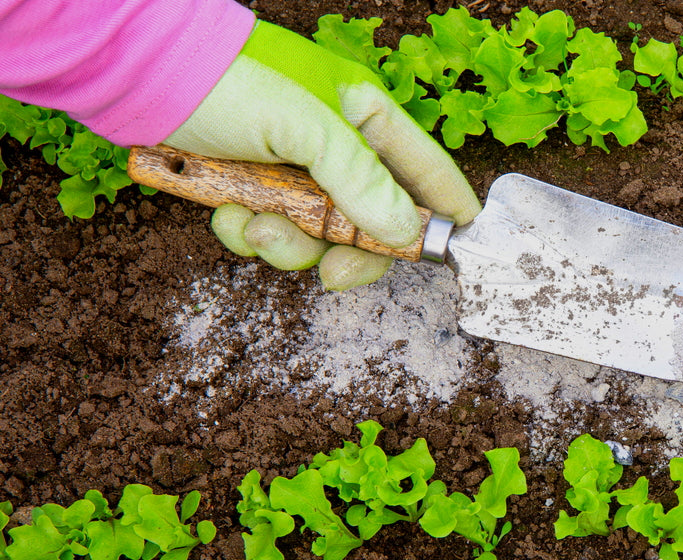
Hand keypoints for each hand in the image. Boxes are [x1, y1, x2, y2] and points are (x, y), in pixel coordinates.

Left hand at [164, 20, 480, 289]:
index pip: (424, 169)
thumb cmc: (230, 80)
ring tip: (253, 223)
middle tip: (334, 272)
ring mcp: (295, 172)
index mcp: (365, 116)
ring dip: (287, 243)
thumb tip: (404, 232)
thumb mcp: (307, 128)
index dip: (444, 210)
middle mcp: (336, 146)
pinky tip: (226, 213)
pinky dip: (248, 234)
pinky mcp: (255, 190)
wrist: (140, 78)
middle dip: (349, 250)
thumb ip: (361, 181)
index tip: (456, 251)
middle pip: (373, 221)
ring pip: (318, 236)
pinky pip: (272, 233)